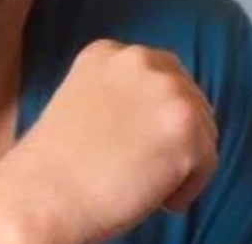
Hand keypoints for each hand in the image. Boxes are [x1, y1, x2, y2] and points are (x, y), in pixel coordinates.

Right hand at [0, 40, 217, 243]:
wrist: (42, 196)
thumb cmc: (56, 165)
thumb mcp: (84, 101)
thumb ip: (122, 94)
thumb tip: (160, 115)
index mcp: (109, 51)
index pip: (162, 74)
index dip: (158, 115)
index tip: (142, 142)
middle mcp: (141, 60)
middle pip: (190, 98)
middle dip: (175, 137)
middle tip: (146, 168)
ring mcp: (167, 91)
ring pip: (203, 131)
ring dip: (183, 162)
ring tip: (145, 184)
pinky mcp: (186, 128)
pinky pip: (208, 165)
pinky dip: (187, 189)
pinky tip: (156, 199)